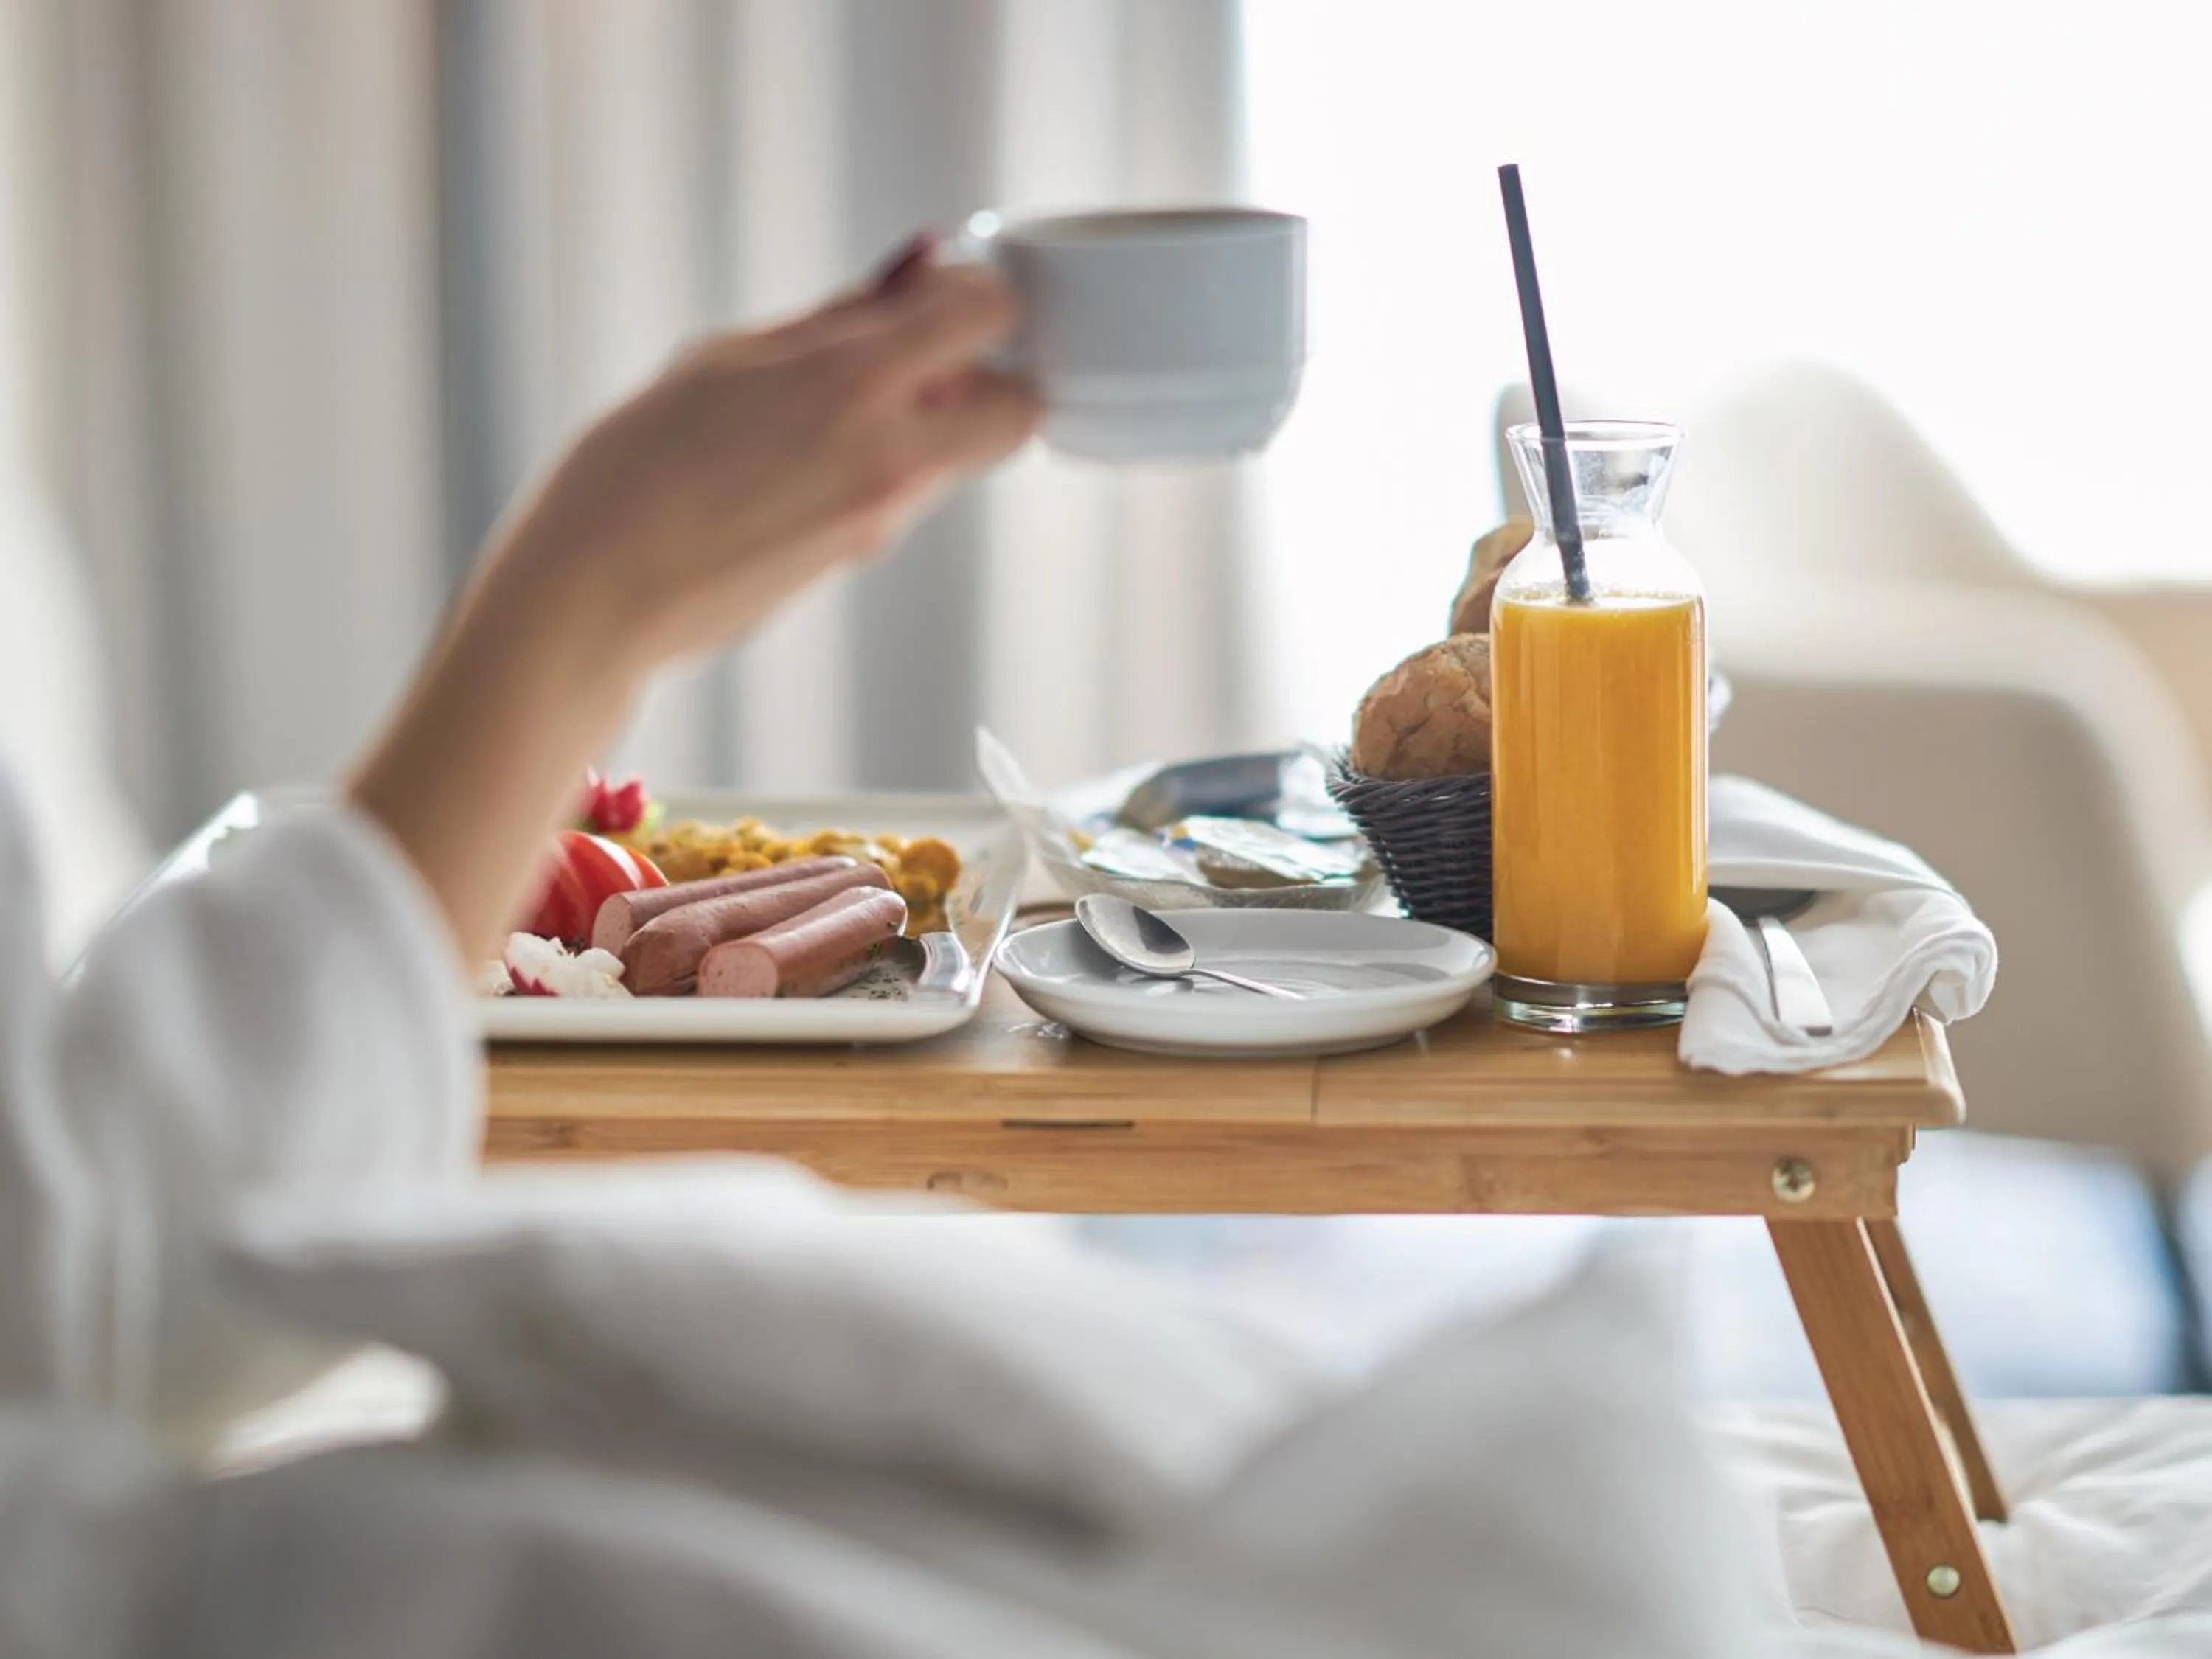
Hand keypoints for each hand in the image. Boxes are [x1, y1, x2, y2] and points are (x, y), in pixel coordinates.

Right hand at [492, 254, 1037, 672]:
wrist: (598, 591)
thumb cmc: (637, 466)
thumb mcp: (728, 357)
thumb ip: (836, 317)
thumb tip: (916, 268)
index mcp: (854, 379)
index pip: (989, 312)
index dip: (970, 293)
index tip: (935, 291)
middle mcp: (892, 452)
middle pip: (1019, 405)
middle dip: (988, 377)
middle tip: (915, 361)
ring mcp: (887, 515)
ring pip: (965, 453)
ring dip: (931, 422)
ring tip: (827, 415)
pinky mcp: (866, 555)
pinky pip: (912, 491)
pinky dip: (886, 465)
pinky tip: (802, 464)